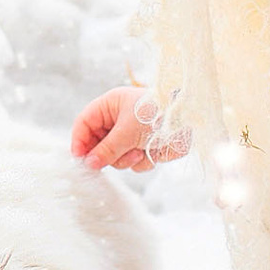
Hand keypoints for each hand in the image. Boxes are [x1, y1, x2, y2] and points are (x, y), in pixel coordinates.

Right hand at [71, 86, 189, 171]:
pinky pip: (134, 161)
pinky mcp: (145, 146)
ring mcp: (131, 134)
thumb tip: (89, 163)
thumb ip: (107, 149)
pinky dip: (142, 161)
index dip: (79, 141)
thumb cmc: (157, 114)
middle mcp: (118, 120)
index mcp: (110, 106)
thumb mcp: (127, 131)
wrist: (190, 118)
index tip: (80, 159)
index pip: (84, 124)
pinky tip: (151, 152)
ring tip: (139, 151)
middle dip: (108, 154)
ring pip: (116, 156)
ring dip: (127, 158)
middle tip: (113, 159)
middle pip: (98, 144)